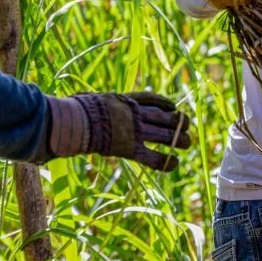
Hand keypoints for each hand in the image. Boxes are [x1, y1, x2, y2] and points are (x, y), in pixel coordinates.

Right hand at [46, 92, 190, 170]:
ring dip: (180, 140)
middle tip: (187, 125)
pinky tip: (175, 162)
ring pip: (166, 135)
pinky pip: (153, 157)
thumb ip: (98, 102)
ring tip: (187, 143)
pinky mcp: (130, 149)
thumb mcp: (92, 98)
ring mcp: (135, 132)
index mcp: (127, 101)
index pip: (152, 99)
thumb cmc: (76, 109)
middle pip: (166, 117)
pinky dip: (166, 161)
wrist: (75, 121)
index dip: (165, 103)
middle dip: (180, 121)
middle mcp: (136, 115)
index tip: (173, 106)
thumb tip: (85, 100)